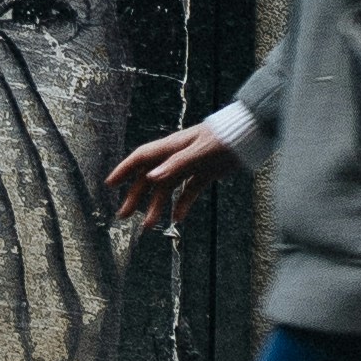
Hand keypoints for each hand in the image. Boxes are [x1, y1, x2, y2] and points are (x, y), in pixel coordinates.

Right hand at [104, 106, 249, 235]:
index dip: (124, 170)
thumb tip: (151, 177)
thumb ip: (177, 164)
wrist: (251, 134)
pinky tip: (177, 218)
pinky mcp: (205, 173)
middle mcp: (178, 156)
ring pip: (167, 188)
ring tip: (150, 226)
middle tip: (123, 215)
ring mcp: (191, 165)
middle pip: (150, 177)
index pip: (141, 158)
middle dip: (135, 196)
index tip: (109, 184)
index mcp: (172, 147)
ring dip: (157, 206)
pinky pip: (188, 191)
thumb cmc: (225, 137)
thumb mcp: (201, 152)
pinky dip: (182, 205)